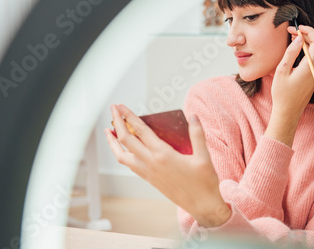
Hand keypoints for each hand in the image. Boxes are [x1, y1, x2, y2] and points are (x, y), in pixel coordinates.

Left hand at [105, 104, 230, 227]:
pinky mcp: (149, 179)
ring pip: (122, 156)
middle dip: (117, 123)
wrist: (201, 206)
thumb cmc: (203, 183)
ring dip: (113, 142)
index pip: (140, 131)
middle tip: (113, 110)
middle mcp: (151, 163)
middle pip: (126, 140)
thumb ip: (197, 134)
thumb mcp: (204, 157)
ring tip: (109, 131)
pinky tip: (124, 150)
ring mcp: (148, 172)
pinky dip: (122, 154)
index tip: (121, 106)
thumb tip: (193, 116)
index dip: (129, 116)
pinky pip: (130, 165)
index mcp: (163, 155)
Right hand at [265, 25, 313, 145]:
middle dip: (309, 34)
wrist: (288, 112)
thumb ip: (291, 53)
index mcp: (311, 67)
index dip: (309, 31)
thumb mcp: (282, 71)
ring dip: (309, 42)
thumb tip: (299, 38)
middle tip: (293, 32)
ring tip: (293, 38)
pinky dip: (309, 50)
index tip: (297, 28)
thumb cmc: (282, 94)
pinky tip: (297, 49)